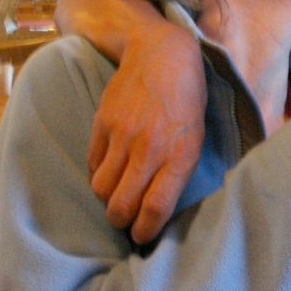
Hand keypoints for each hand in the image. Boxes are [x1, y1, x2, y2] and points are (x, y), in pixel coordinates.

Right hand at [88, 20, 206, 244]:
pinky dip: (98, 175)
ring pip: (101, 189)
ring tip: (116, 196)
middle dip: (121, 221)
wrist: (162, 54)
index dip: (145, 230)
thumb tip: (159, 207)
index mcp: (181, 155)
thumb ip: (179, 170)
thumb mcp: (197, 136)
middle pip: (122, 205)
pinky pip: (92, 164)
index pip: (155, 207)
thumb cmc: (188, 100)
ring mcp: (123, 136)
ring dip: (107, 200)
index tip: (143, 236)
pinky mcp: (102, 124)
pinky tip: (109, 171)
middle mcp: (150, 148)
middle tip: (125, 221)